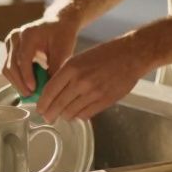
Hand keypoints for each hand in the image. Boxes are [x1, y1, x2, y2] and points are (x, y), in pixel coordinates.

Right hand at [2, 16, 80, 96]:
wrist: (58, 22)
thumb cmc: (62, 35)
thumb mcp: (63, 50)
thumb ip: (56, 67)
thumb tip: (49, 88)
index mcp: (29, 33)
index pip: (23, 58)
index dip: (27, 76)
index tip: (33, 89)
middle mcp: (16, 36)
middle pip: (12, 65)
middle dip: (20, 83)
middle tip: (30, 96)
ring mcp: (11, 42)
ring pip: (7, 68)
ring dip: (17, 83)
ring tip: (29, 93)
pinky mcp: (10, 48)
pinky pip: (9, 66)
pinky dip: (17, 77)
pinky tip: (27, 85)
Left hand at [35, 32, 151, 122]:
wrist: (132, 54)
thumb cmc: (107, 53)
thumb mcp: (81, 58)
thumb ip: (66, 74)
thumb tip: (53, 91)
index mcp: (71, 67)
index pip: (49, 91)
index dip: (42, 103)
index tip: (40, 108)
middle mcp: (80, 81)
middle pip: (57, 105)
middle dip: (50, 114)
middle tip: (48, 117)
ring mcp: (93, 92)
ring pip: (70, 113)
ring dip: (65, 115)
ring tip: (64, 114)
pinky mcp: (104, 101)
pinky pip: (85, 115)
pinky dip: (79, 115)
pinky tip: (79, 111)